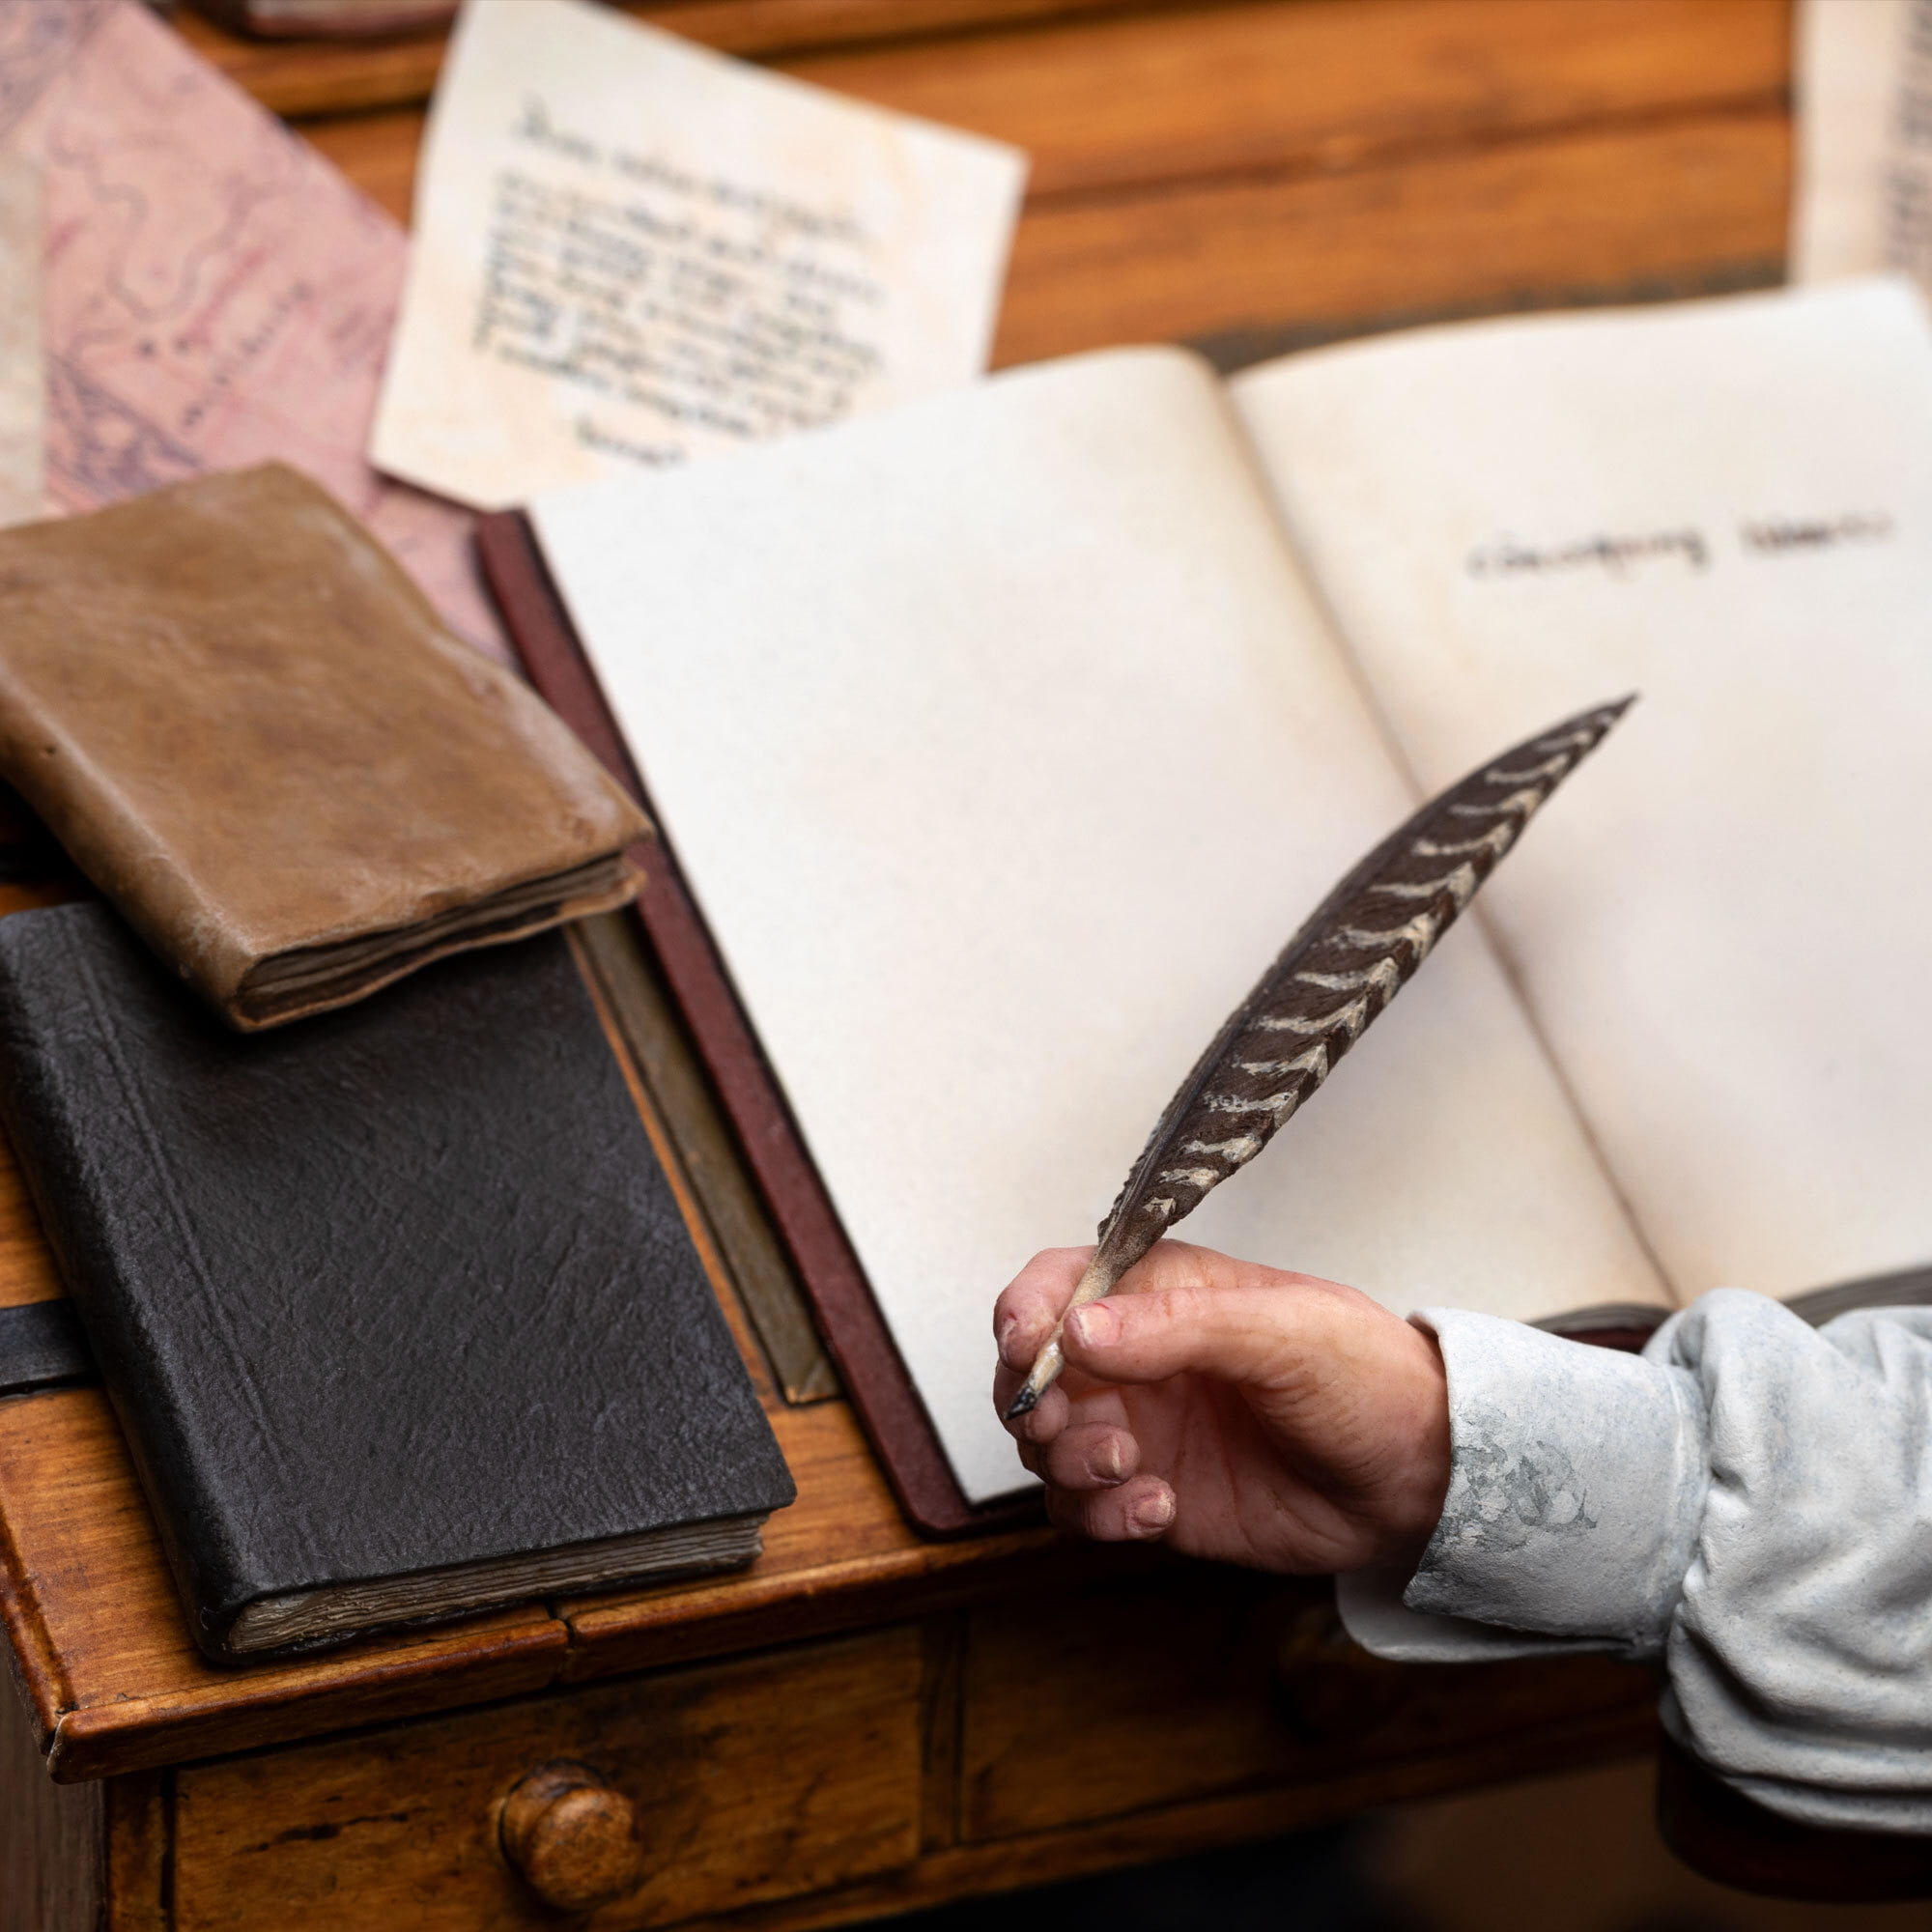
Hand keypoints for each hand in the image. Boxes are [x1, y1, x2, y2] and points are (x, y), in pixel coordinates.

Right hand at [992, 1241, 1449, 1572]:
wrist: (1421, 1478)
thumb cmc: (1367, 1377)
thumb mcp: (1281, 1330)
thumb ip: (1177, 1324)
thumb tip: (1077, 1328)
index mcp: (1161, 1292)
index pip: (1059, 1283)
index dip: (1025, 1310)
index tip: (1027, 1346)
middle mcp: (1136, 1358)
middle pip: (1029, 1369)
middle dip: (1031, 1397)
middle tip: (1065, 1421)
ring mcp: (1140, 1428)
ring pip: (1044, 1444)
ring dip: (1067, 1460)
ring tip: (1131, 1467)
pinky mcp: (1151, 1495)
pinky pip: (1082, 1509)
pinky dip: (1100, 1515)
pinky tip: (1157, 1508)